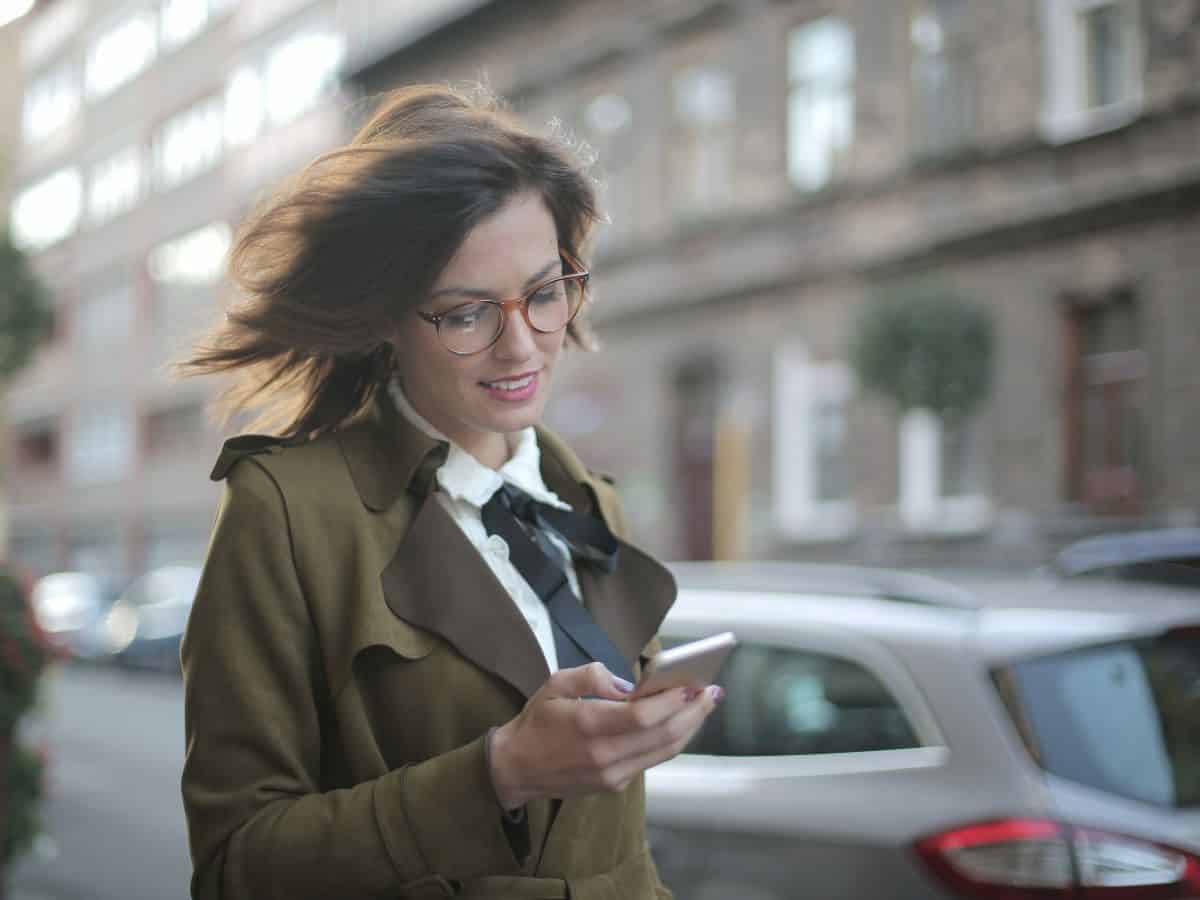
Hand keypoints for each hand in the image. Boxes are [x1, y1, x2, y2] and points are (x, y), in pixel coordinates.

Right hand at [488, 662, 720, 809]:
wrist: (517, 768)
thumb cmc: (537, 722)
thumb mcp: (555, 684)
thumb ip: (592, 676)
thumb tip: (629, 685)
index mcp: (588, 725)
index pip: (643, 716)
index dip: (671, 701)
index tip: (690, 685)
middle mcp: (604, 754)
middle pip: (663, 735)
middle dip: (693, 713)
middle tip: (712, 692)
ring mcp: (612, 774)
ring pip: (664, 751)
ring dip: (689, 728)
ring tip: (704, 706)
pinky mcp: (615, 784)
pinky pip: (651, 760)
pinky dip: (671, 741)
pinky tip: (680, 723)